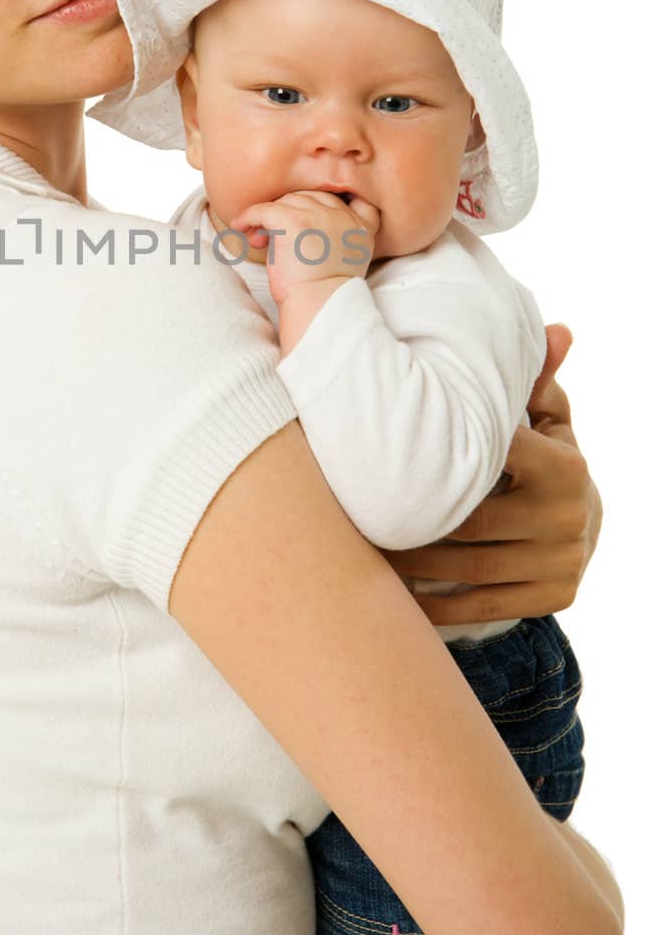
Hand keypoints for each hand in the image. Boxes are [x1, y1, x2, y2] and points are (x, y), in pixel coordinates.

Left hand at [228, 190, 379, 307]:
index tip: (305, 219)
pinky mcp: (294, 220)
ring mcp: (319, 215)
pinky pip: (263, 209)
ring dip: (270, 218)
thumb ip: (336, 237)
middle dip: (290, 212)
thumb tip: (298, 226)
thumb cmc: (325, 293)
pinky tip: (239, 227)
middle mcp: (343, 215)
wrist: (318, 307)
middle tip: (273, 235)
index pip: (344, 198)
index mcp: (361, 226)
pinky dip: (248, 217)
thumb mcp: (346, 261)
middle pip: (310, 197)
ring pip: (286, 201)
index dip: (321, 205)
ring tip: (259, 241)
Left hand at [380, 325, 602, 623]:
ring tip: (362, 548)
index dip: (435, 458)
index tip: (380, 457)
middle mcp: (567, 516)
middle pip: (469, 520)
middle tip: (351, 512)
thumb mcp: (546, 419)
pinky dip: (435, 605)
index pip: (491, 458)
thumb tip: (556, 329)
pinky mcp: (552, 598)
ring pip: (467, 565)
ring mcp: (559, 561)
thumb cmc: (543, 459)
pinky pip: (481, 606)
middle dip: (409, 519)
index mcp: (563, 466)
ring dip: (410, 562)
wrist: (584, 529)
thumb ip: (535, 381)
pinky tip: (395, 599)